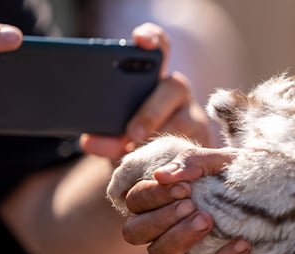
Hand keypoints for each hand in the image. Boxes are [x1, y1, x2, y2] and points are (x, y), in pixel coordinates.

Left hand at [80, 22, 219, 159]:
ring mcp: (193, 115)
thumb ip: (103, 134)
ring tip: (139, 160)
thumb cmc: (130, 142)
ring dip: (159, 142)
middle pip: (173, 87)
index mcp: (152, 77)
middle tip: (132, 135)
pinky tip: (155, 173)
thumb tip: (89, 141)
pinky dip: (172, 161)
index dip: (152, 38)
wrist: (153, 169)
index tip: (140, 40)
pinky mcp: (204, 142)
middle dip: (151, 112)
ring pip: (184, 122)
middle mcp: (175, 91)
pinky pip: (192, 148)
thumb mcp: (113, 135)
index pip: (159, 47)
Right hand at [122, 146, 250, 253]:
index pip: (135, 200)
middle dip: (160, 219)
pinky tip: (242, 242)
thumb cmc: (231, 170)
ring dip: (180, 239)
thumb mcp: (215, 159)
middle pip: (135, 232)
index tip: (186, 188)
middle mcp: (161, 225)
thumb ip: (190, 161)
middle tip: (191, 206)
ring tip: (208, 221)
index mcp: (157, 197)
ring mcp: (181, 247)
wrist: (265, 190)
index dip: (154, 196)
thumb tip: (162, 175)